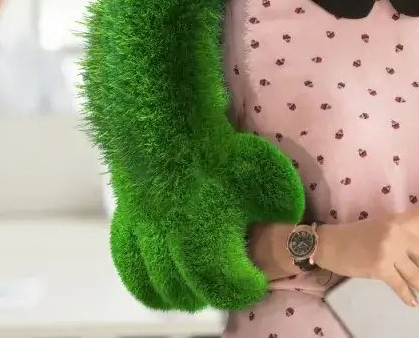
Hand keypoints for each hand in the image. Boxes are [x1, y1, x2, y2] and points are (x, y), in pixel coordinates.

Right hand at [106, 131, 304, 311]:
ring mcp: (144, 232)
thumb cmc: (220, 152)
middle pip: (187, 289)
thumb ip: (283, 207)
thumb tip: (291, 224)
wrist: (168, 120)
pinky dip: (142, 282)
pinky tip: (153, 285)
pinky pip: (128, 261)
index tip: (258, 285)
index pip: (223, 285)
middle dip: (210, 295)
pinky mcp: (128, 216)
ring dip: (175, 295)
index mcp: (203, 243)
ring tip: (193, 297)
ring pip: (154, 282)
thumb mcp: (267, 177)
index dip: (242, 290)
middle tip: (228, 290)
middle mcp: (169, 245)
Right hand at [313, 205, 418, 306]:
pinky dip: (407, 296)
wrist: (333, 243)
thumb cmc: (359, 234)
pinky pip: (399, 285)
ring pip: (416, 275)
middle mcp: (398, 233)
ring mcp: (389, 251)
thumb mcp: (383, 226)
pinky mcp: (380, 267)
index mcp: (402, 219)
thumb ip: (403, 233)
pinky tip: (413, 303)